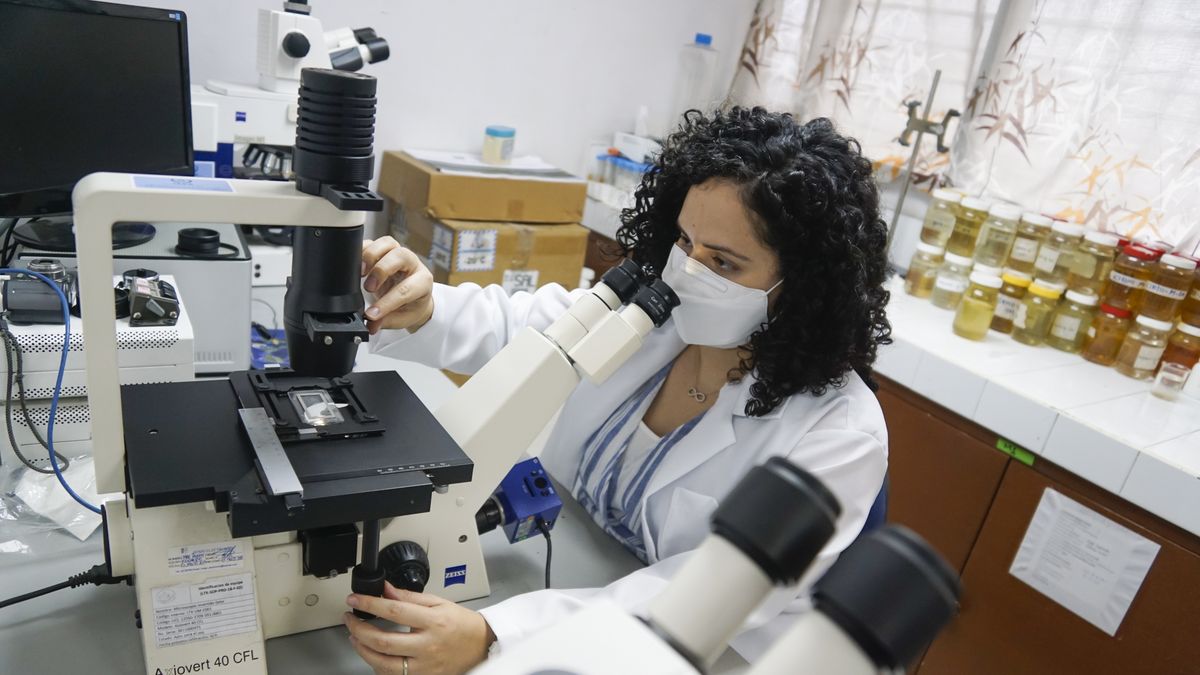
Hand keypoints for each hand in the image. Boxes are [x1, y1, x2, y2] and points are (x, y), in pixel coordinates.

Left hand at [345, 583, 494, 674]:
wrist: (481, 646)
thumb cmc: (462, 624)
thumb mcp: (439, 602)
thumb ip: (410, 597)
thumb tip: (386, 589)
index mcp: (433, 622)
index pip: (394, 611)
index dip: (370, 603)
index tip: (355, 599)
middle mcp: (428, 646)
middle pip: (383, 641)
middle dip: (359, 629)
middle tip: (350, 618)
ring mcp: (424, 666)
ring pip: (382, 663)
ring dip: (362, 649)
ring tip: (355, 636)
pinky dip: (377, 664)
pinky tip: (372, 653)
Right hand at [361, 237, 434, 334]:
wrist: (413, 296)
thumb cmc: (411, 305)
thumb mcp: (403, 318)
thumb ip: (387, 322)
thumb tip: (370, 324)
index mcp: (423, 282)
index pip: (406, 289)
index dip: (387, 302)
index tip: (372, 313)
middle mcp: (412, 264)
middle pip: (400, 256)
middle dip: (381, 271)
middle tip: (369, 288)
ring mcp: (398, 253)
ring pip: (387, 243)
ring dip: (371, 256)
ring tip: (361, 273)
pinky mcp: (384, 250)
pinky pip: (372, 242)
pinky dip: (362, 250)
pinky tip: (355, 264)